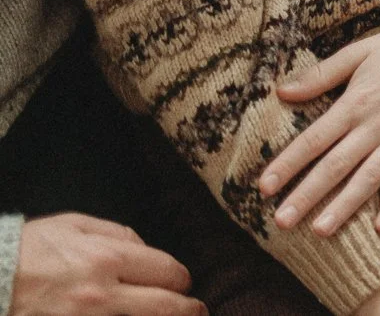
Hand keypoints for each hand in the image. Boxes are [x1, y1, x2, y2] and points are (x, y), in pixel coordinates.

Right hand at [10, 214, 203, 315]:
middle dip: (188, 310)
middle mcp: (101, 296)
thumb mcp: (75, 226)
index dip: (180, 278)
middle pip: (165, 308)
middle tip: (197, 311)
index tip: (182, 282)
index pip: (167, 272)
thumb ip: (119, 235)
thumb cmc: (28, 250)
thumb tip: (146, 250)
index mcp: (106, 260)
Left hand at [262, 0, 379, 238]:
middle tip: (282, 222)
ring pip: (370, 178)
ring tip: (320, 231)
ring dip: (345, 206)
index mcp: (356, 102)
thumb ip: (321, 75)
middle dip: (308, 195)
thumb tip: (282, 92)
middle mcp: (378, 125)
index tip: (264, 187)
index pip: (314, 139)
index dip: (288, 164)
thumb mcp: (360, 51)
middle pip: (337, 165)